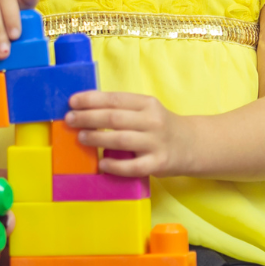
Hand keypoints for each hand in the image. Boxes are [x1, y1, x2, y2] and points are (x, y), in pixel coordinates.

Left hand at [65, 91, 197, 177]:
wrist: (194, 145)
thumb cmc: (160, 127)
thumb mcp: (146, 111)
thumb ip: (123, 109)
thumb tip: (85, 108)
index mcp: (147, 104)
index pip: (115, 99)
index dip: (91, 99)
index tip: (72, 102)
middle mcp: (152, 121)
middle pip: (114, 118)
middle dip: (88, 117)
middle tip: (70, 119)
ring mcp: (156, 143)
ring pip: (121, 139)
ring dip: (97, 138)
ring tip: (81, 137)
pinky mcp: (159, 163)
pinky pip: (133, 166)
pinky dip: (115, 166)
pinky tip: (102, 164)